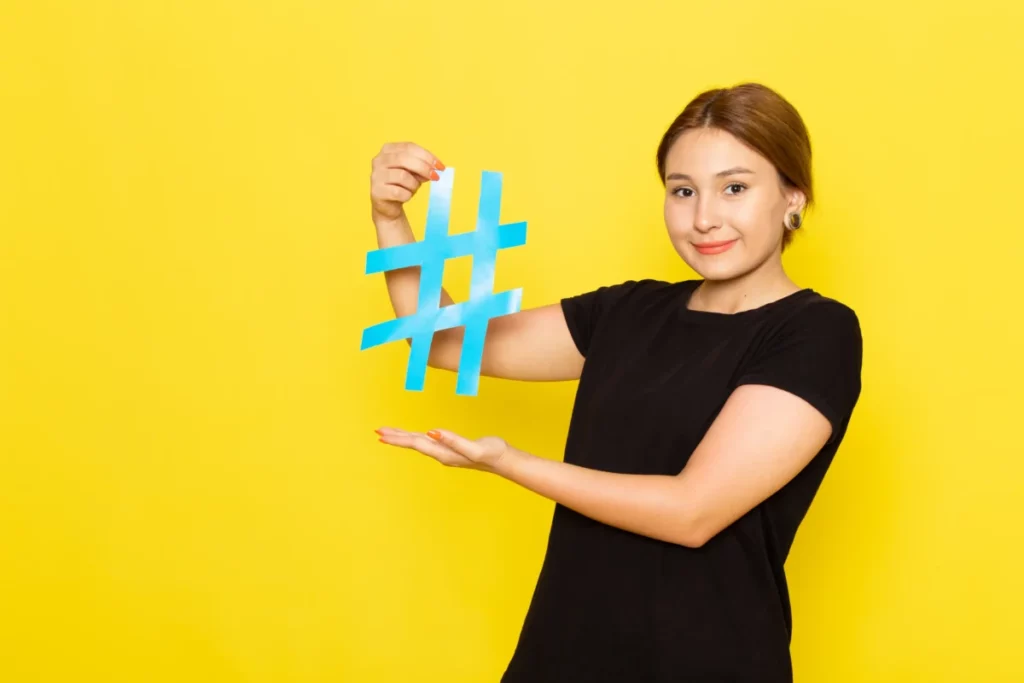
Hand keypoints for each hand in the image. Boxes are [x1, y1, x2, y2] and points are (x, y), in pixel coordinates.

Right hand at [370, 142, 444, 222]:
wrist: (388, 206)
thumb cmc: (402, 185)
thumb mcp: (414, 173)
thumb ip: (423, 167)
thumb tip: (435, 168)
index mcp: (388, 150)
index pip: (409, 147)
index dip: (426, 155)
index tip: (440, 165)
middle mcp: (379, 160)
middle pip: (404, 159)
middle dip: (423, 167)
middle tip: (435, 176)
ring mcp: (376, 175)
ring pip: (402, 176)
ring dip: (414, 184)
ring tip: (412, 189)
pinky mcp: (377, 191)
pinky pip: (399, 192)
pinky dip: (407, 195)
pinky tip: (405, 197)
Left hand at [375, 427, 510, 473]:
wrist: (504, 460)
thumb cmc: (492, 453)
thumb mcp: (474, 448)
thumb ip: (453, 441)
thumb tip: (432, 432)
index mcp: (444, 453)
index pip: (416, 443)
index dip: (399, 438)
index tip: (382, 435)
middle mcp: (441, 453)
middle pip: (413, 443)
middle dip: (395, 437)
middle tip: (378, 432)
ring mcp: (445, 451)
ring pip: (419, 442)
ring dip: (403, 437)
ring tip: (389, 433)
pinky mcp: (451, 447)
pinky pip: (428, 441)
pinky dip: (416, 437)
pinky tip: (414, 435)